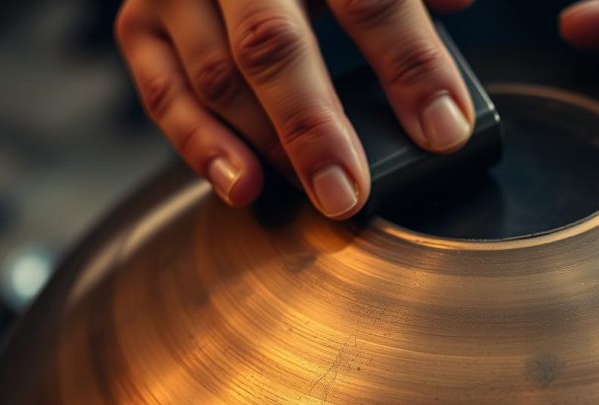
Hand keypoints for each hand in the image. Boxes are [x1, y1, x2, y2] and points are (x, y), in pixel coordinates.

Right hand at [116, 0, 475, 218]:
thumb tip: (458, 5)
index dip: (410, 62)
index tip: (444, 126)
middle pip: (272, 44)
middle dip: (314, 126)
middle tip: (350, 191)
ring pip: (215, 76)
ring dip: (263, 145)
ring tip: (310, 192)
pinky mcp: (140, 22)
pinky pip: (162, 94)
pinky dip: (200, 147)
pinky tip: (243, 185)